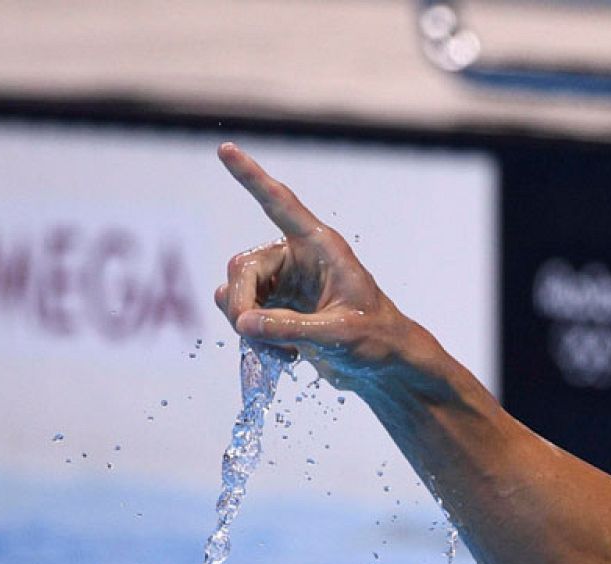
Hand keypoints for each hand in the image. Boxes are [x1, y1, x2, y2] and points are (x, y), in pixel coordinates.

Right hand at [214, 143, 417, 389]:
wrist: (385, 366)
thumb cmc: (376, 339)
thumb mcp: (338, 334)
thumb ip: (290, 328)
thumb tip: (244, 323)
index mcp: (321, 247)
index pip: (281, 204)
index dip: (252, 177)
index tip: (225, 149)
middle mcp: (298, 258)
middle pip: (242, 267)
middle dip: (240, 302)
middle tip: (250, 333)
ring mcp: (284, 284)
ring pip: (236, 292)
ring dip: (247, 325)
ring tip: (280, 353)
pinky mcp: (277, 308)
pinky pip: (244, 315)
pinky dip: (252, 337)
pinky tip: (281, 357)